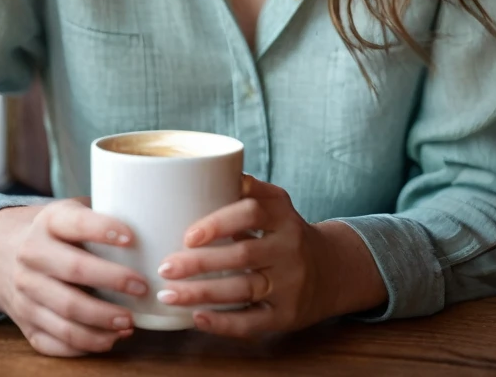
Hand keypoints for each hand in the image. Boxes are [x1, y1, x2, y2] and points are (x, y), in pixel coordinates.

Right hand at [0, 199, 148, 356]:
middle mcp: (31, 255)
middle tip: (142, 287)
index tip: (132, 237)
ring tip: (130, 322)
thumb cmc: (57, 232)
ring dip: (101, 321)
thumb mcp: (71, 211)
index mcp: (48, 221)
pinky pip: (53, 341)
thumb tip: (157, 220)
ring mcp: (25, 293)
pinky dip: (84, 345)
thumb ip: (104, 213)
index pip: (76, 223)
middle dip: (112, 281)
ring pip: (64, 313)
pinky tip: (109, 339)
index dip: (104, 229)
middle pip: (73, 271)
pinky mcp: (24, 323)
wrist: (3, 254)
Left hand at [155, 174, 386, 335]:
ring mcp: (291, 284)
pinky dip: (223, 323)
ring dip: (201, 294)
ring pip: (243, 289)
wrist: (332, 270)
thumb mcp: (276, 204)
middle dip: (199, 263)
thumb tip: (201, 172)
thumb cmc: (285, 232)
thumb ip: (247, 190)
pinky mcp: (287, 315)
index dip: (219, 223)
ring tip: (167, 294)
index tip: (188, 235)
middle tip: (164, 266)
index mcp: (283, 214)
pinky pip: (253, 322)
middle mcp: (289, 248)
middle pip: (243, 254)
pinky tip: (196, 319)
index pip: (252, 212)